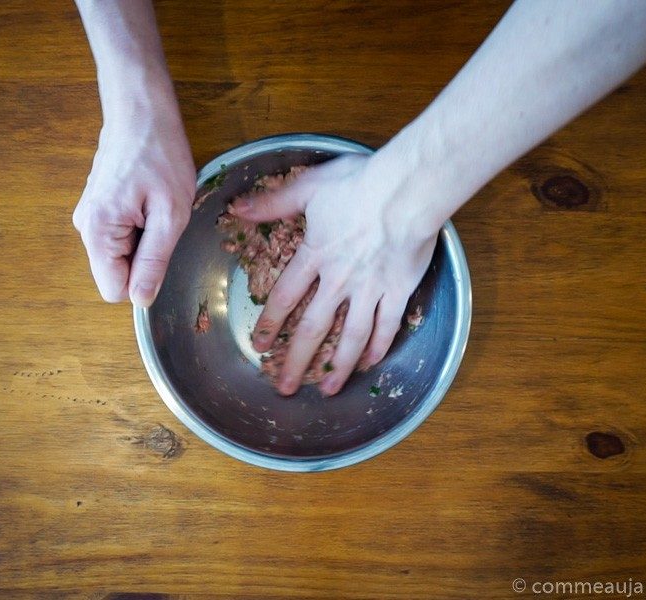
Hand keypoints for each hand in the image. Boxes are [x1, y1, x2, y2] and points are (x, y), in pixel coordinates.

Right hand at [73, 103, 194, 305]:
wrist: (141, 110)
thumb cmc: (160, 155)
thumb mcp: (170, 213)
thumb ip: (154, 260)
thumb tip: (141, 299)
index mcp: (98, 232)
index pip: (114, 290)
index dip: (144, 279)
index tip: (161, 247)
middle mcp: (84, 228)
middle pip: (116, 272)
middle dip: (145, 257)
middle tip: (162, 220)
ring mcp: (88, 216)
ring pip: (119, 255)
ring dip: (144, 240)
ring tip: (156, 206)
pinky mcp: (97, 207)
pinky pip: (119, 236)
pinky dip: (139, 226)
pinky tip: (148, 199)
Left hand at [231, 153, 439, 395]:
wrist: (407, 190)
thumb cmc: (360, 183)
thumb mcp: (309, 186)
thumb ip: (274, 202)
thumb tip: (238, 208)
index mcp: (315, 256)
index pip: (284, 298)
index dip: (270, 324)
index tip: (259, 345)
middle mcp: (338, 281)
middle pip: (313, 328)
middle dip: (296, 361)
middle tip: (284, 388)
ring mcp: (370, 290)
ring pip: (350, 336)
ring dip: (337, 365)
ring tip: (327, 390)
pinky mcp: (398, 291)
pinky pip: (386, 326)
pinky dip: (378, 347)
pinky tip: (370, 365)